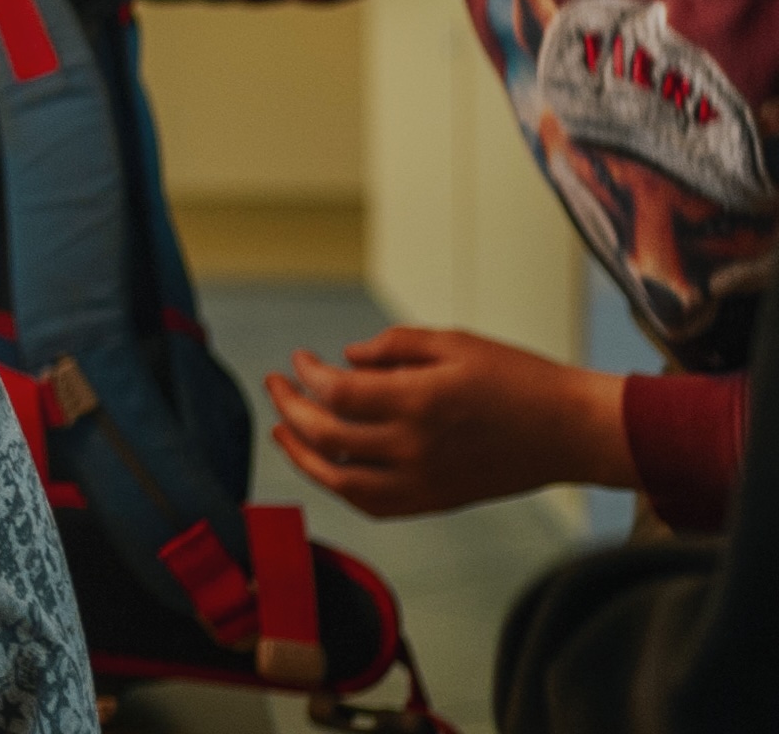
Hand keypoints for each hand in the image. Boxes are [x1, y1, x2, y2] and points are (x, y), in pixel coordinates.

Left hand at [263, 326, 634, 515]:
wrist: (572, 432)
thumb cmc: (519, 380)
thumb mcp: (456, 343)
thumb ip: (394, 346)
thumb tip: (345, 358)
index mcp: (420, 401)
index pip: (336, 392)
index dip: (307, 374)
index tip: (301, 359)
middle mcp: (415, 447)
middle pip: (326, 436)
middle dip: (290, 408)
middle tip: (276, 385)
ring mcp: (424, 481)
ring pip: (340, 480)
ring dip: (301, 454)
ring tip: (282, 430)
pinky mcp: (435, 501)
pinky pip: (372, 505)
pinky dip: (340, 486)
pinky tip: (326, 464)